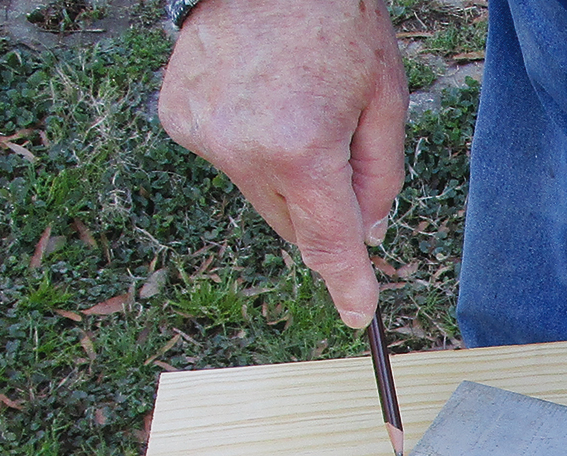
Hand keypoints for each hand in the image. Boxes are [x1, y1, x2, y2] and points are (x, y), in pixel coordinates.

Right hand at [159, 0, 406, 328]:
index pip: (329, 244)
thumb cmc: (337, 23)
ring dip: (282, 173)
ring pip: (259, 194)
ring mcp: (206, 137)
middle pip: (294, 223)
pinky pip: (226, 159)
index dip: (348, 285)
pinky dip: (246, 144)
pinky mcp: (180, 119)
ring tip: (292, 107)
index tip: (359, 315)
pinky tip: (258, 97)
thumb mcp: (385, 102)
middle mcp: (246, 153)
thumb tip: (369, 234)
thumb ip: (380, 178)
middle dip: (320, 206)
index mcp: (303, 152)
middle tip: (334, 146)